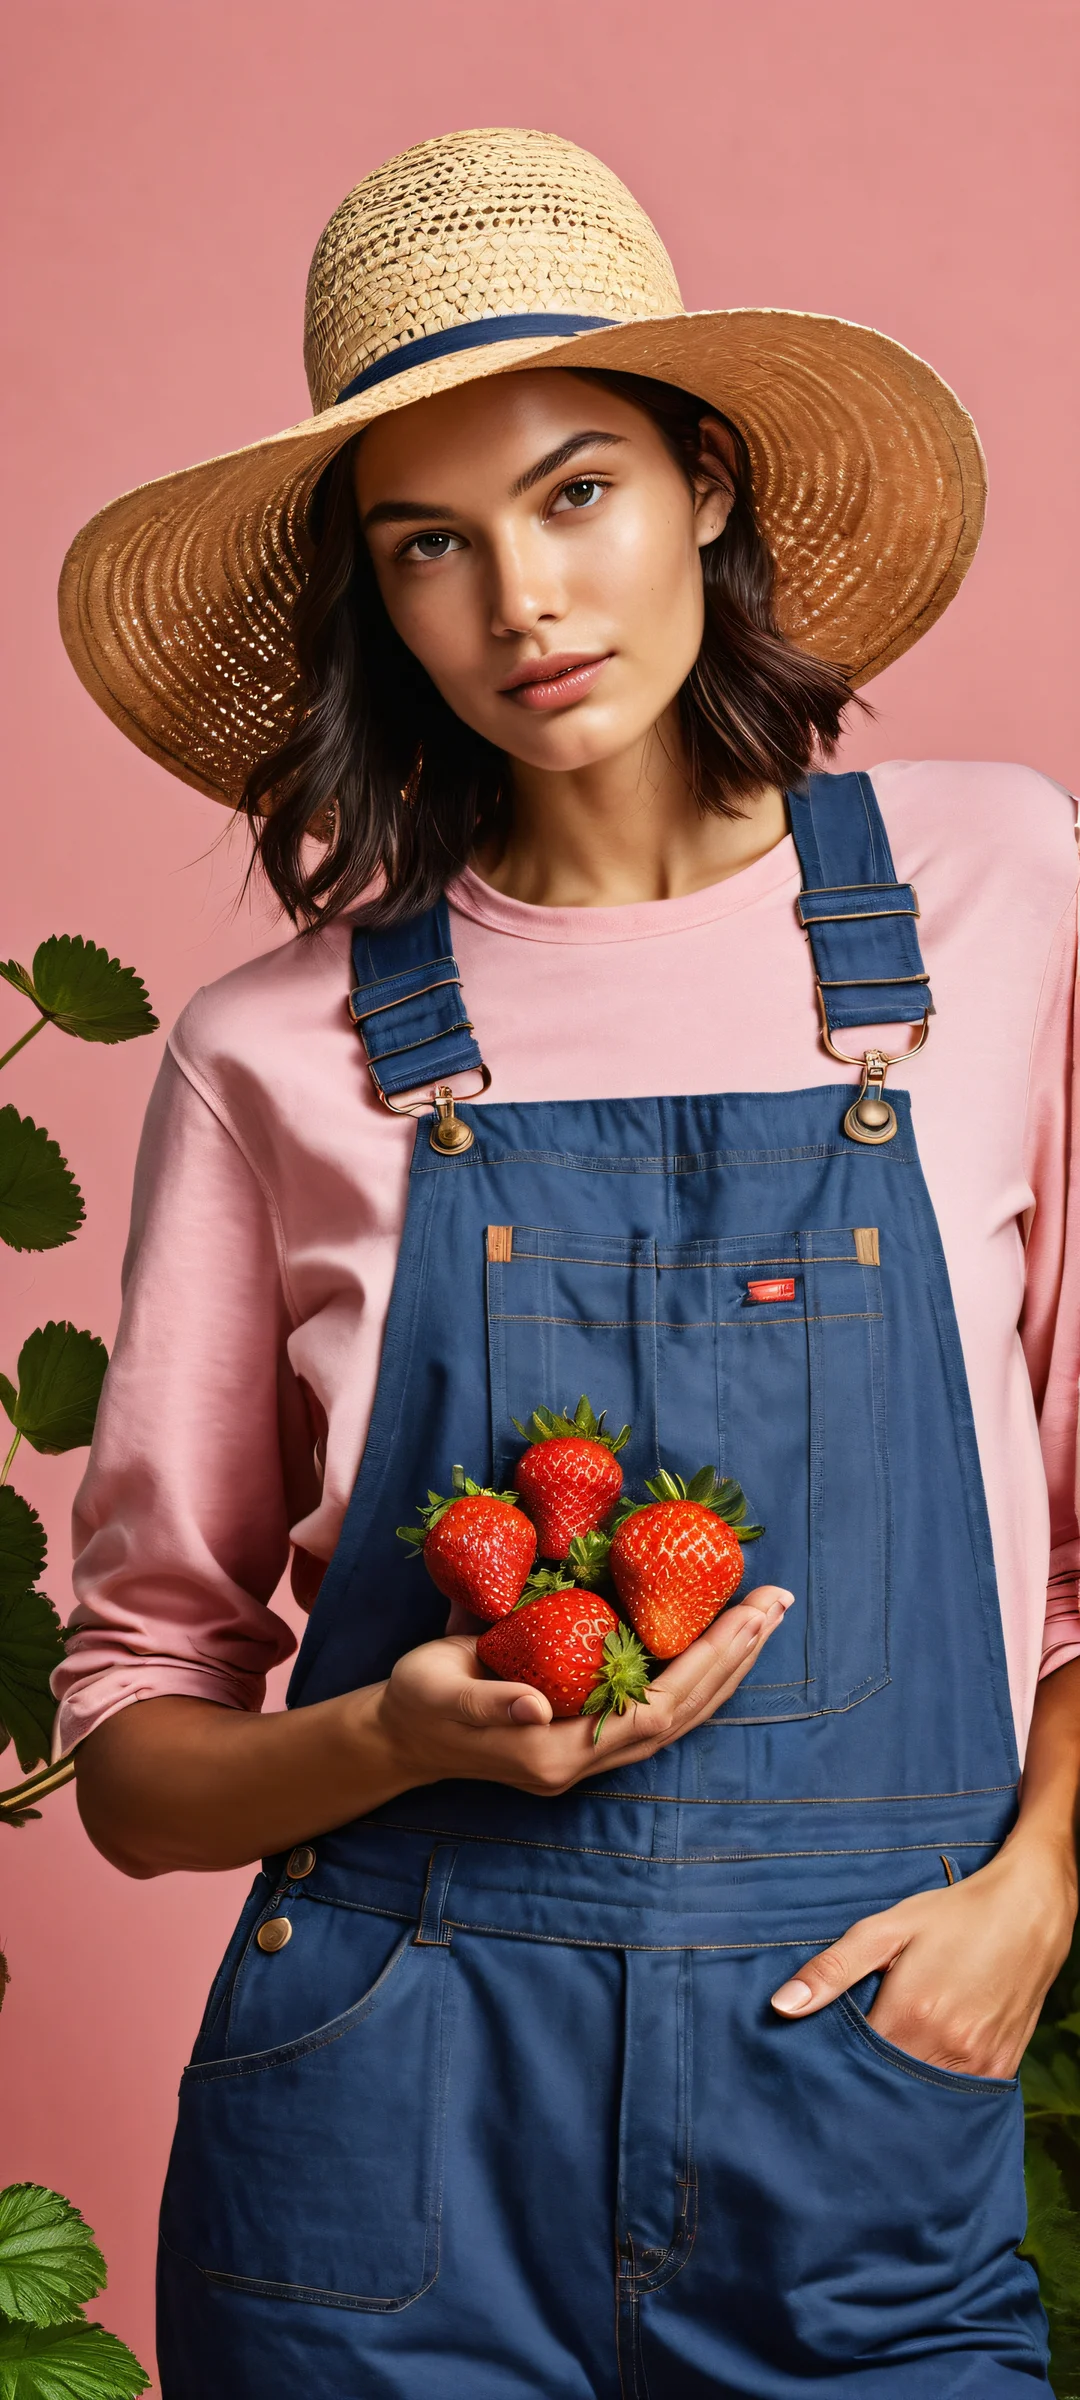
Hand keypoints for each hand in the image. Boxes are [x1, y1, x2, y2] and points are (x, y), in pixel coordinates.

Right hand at [376, 1584, 795, 1798]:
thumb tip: (537, 1702)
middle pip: (682, 1714)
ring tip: (763, 1617)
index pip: (654, 1712)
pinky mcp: (587, 1736)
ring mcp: (589, 1755)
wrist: (402, 1736)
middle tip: (776, 1603)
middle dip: (734, 1657)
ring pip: (678, 1716)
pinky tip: (719, 1642)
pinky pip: (657, 1708)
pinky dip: (696, 1674)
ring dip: (726, 1666)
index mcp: (555, 1753)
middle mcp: (584, 1763)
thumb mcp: (439, 1691)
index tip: (745, 1615)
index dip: (706, 1664)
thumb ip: (488, 1701)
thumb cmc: (417, 1700)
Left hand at [770, 1831, 1077, 2076]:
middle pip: (890, 2088)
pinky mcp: (1002, 2069)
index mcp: (911, 2014)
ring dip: (902, 2089)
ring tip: (885, 2069)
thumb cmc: (954, 1916)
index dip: (834, 2063)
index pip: (855, 2065)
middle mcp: (947, 2048)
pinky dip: (938, 2089)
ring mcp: (979, 2064)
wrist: (1029, 1912)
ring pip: (925, 2098)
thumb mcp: (887, 1929)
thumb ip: (833, 1970)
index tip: (818, 2061)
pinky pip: (960, 2096)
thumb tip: (781, 2007)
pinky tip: (925, 2069)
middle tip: (849, 2072)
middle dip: (866, 2083)